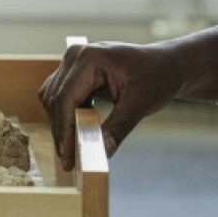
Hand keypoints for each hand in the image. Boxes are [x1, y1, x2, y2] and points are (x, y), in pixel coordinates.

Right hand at [37, 41, 183, 170]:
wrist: (165, 64)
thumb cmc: (157, 77)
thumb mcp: (141, 103)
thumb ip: (119, 127)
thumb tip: (102, 152)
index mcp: (90, 58)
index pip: (66, 97)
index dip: (64, 129)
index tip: (68, 156)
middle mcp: (75, 55)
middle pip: (55, 98)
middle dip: (61, 131)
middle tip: (69, 161)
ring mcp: (72, 61)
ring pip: (52, 97)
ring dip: (60, 124)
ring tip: (72, 151)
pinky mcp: (74, 70)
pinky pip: (60, 94)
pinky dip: (65, 115)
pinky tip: (76, 133)